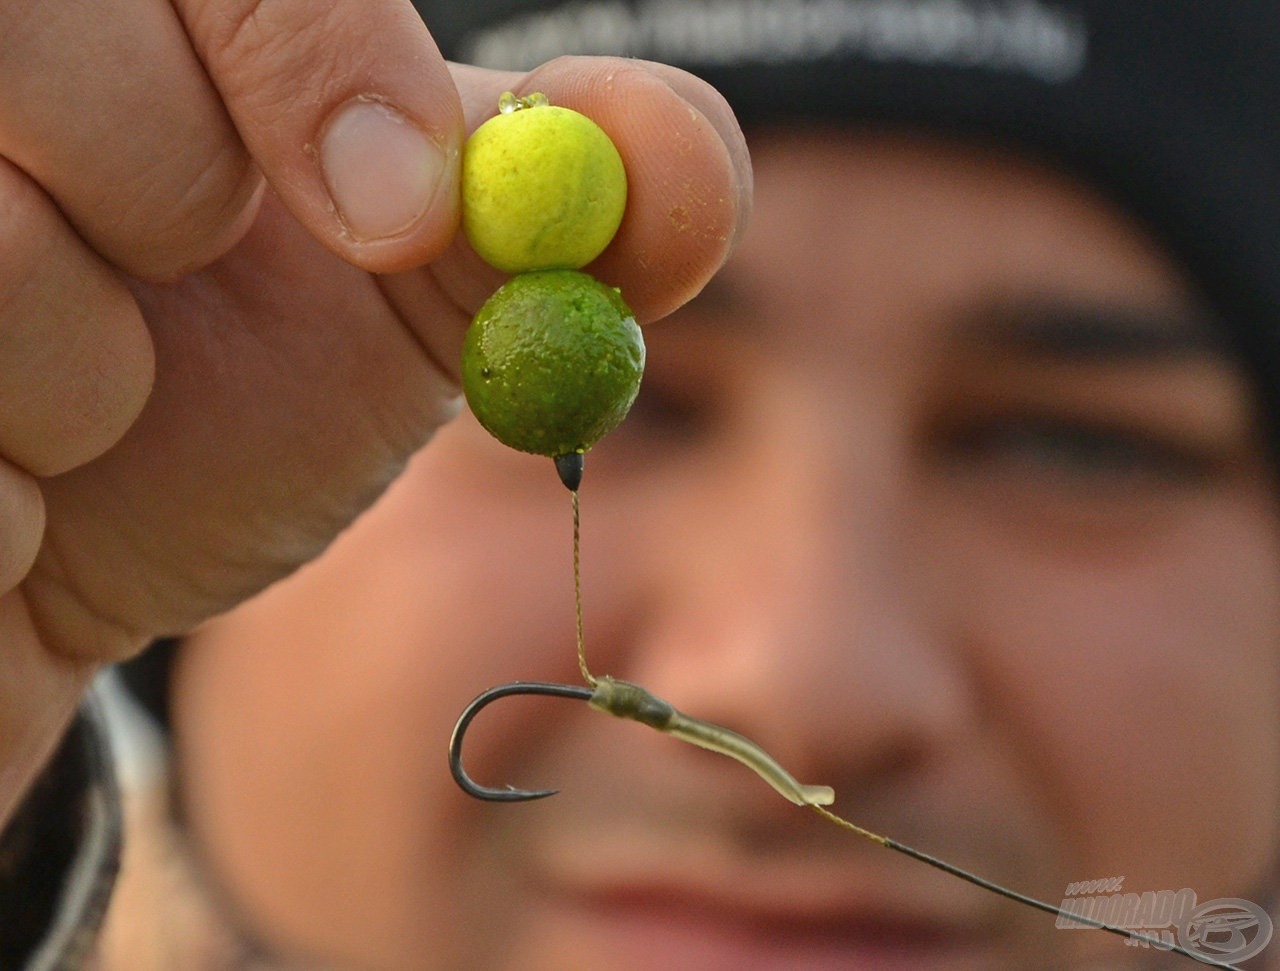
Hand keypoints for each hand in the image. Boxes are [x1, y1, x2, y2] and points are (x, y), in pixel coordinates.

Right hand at [0, 0, 749, 822]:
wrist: (66, 562)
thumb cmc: (229, 409)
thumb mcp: (417, 301)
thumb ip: (566, 212)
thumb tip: (678, 171)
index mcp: (131, 21)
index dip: (316, 54)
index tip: (398, 215)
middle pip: (62, 31)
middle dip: (169, 198)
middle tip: (176, 276)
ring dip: (85, 378)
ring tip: (75, 403)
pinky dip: (8, 481)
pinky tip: (1, 470)